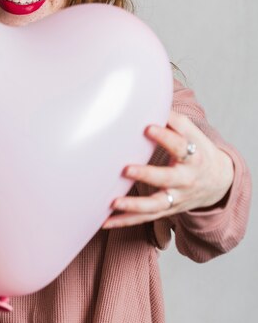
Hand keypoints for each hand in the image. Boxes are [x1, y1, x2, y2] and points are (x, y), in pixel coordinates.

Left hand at [102, 111, 233, 228]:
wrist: (218, 182)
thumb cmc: (197, 150)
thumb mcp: (193, 133)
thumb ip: (173, 119)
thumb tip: (148, 101)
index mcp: (193, 157)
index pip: (179, 146)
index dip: (164, 136)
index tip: (147, 127)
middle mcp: (185, 180)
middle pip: (167, 179)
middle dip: (147, 175)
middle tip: (126, 169)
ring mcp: (175, 198)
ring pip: (155, 205)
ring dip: (133, 206)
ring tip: (113, 202)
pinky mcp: (166, 211)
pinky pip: (144, 218)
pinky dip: (124, 221)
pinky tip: (105, 221)